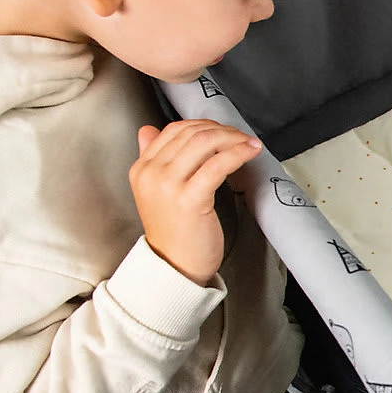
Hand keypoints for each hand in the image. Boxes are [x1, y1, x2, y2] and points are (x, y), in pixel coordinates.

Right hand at [129, 121, 262, 285]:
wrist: (175, 267)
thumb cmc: (175, 233)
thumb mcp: (155, 192)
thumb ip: (152, 159)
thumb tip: (149, 129)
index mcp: (142, 169)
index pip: (172, 130)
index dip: (203, 125)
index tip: (224, 132)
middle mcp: (151, 173)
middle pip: (190, 133)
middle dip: (222, 130)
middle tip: (241, 137)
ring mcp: (167, 185)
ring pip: (204, 143)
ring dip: (233, 139)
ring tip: (249, 144)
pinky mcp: (189, 199)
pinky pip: (217, 164)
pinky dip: (237, 153)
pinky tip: (250, 152)